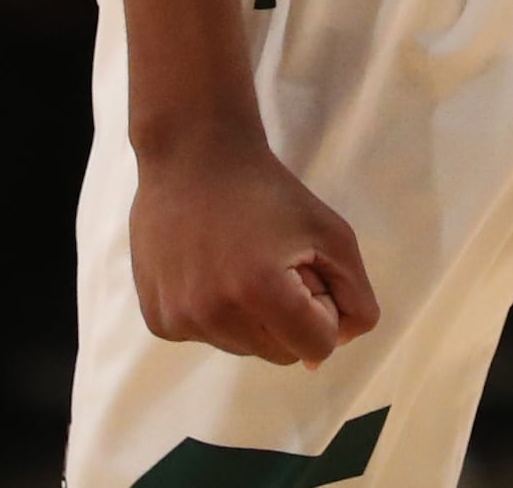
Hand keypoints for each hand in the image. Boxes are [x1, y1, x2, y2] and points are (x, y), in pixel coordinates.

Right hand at [130, 135, 379, 367]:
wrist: (192, 157)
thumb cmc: (269, 191)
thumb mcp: (333, 233)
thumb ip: (354, 297)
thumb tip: (333, 349)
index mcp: (259, 291)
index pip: (318, 346)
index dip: (323, 308)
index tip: (306, 268)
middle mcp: (213, 315)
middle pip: (282, 354)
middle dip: (291, 317)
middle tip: (275, 264)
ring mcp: (179, 320)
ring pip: (245, 349)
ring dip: (255, 319)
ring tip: (240, 264)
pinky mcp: (158, 321)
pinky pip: (210, 338)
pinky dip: (221, 315)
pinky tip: (211, 270)